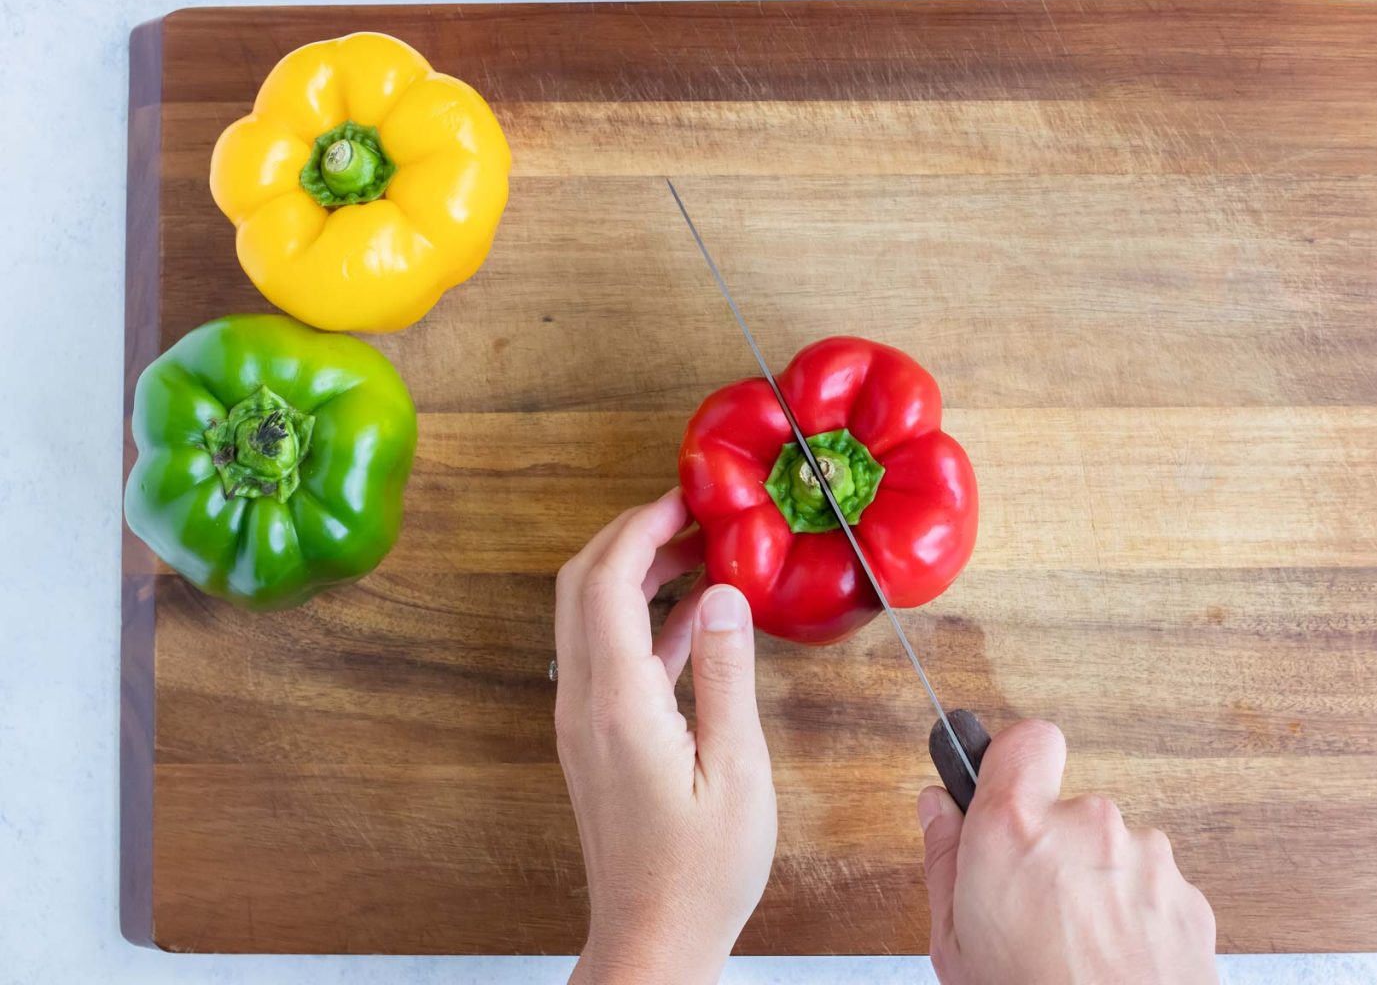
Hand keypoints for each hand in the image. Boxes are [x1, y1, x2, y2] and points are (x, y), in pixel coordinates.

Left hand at [556, 490, 776, 984]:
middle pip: (581, 585)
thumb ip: (726, 674)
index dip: (639, 526)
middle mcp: (584, 702)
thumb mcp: (736, 770)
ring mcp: (584, 719)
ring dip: (636, 572)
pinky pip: (609, 653)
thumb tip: (724, 594)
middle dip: (630, 534)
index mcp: (618, 703)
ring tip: (702, 551)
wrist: (653, 938)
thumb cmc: (701, 870)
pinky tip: (696, 614)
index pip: (606, 582)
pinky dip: (644, 619)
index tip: (685, 496)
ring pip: (589, 615)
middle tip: (691, 512)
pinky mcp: (596, 736)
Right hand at [919, 720, 1217, 984]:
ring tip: (1075, 949)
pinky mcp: (1188, 895)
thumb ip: (944, 858)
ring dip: (1096, 884)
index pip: (1025, 739)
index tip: (1001, 793)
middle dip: (1051, 846)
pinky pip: (1150, 886)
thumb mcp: (952, 944)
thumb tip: (937, 807)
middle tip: (1030, 909)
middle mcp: (1086, 826)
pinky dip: (1135, 916)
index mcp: (1014, 829)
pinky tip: (1112, 962)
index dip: (1012, 763)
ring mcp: (1145, 858)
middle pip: (1066, 807)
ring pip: (1111, 849)